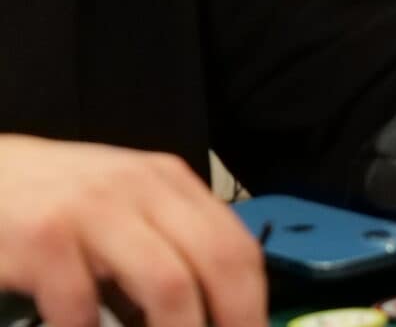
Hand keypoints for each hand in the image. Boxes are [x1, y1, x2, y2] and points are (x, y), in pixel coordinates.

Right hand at [0, 135, 266, 326]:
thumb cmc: (51, 202)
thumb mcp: (117, 210)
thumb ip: (159, 249)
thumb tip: (201, 317)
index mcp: (168, 183)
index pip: (237, 247)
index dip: (252, 305)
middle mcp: (140, 189)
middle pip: (216, 263)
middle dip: (229, 322)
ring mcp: (93, 210)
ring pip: (168, 285)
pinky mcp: (43, 237)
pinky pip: (84, 305)